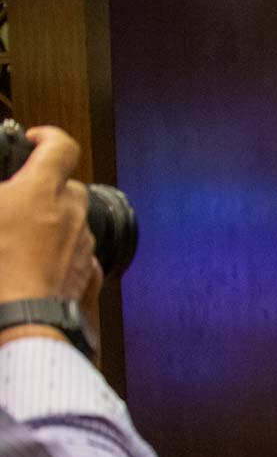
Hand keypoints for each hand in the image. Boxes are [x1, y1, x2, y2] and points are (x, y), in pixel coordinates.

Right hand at [0, 126, 91, 304]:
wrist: (21, 320)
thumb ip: (1, 194)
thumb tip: (7, 194)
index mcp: (40, 191)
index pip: (61, 146)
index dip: (48, 136)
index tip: (35, 140)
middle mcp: (70, 213)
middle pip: (68, 186)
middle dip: (46, 188)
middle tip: (18, 200)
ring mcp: (83, 243)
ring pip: (74, 220)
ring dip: (54, 221)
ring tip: (22, 237)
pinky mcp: (89, 271)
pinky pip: (79, 251)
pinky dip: (62, 250)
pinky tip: (38, 261)